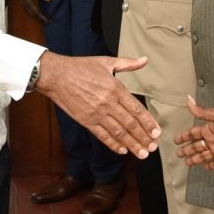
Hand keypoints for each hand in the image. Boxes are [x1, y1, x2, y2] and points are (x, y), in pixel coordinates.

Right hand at [13, 0, 49, 21]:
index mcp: (28, 1)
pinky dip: (33, 11)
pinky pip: (29, 9)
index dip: (41, 16)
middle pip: (33, 13)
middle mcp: (25, 4)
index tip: (46, 20)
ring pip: (30, 12)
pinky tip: (37, 11)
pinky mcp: (24, 2)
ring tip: (42, 17)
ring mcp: (24, 3)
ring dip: (36, 15)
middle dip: (39, 17)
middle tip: (46, 20)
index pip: (36, 11)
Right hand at [34, 52, 160, 158]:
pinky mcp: (85, 120)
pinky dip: (113, 144)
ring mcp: (96, 113)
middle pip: (130, 124)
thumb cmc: (80, 67)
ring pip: (118, 132)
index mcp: (115, 88)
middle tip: (153, 147)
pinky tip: (122, 150)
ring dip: (132, 144)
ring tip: (142, 153)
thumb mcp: (106, 62)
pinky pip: (102, 135)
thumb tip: (144, 59)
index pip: (136, 109)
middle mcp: (108, 103)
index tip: (157, 132)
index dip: (148, 122)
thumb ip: (128, 64)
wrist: (56, 75)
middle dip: (143, 137)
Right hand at [175, 95, 213, 169]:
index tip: (175, 140)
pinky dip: (211, 166)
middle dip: (187, 150)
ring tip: (187, 162)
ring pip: (204, 156)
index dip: (184, 136)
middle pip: (196, 146)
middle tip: (178, 154)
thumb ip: (204, 111)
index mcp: (211, 128)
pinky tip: (206, 167)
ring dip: (195, 159)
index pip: (193, 133)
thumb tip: (188, 100)